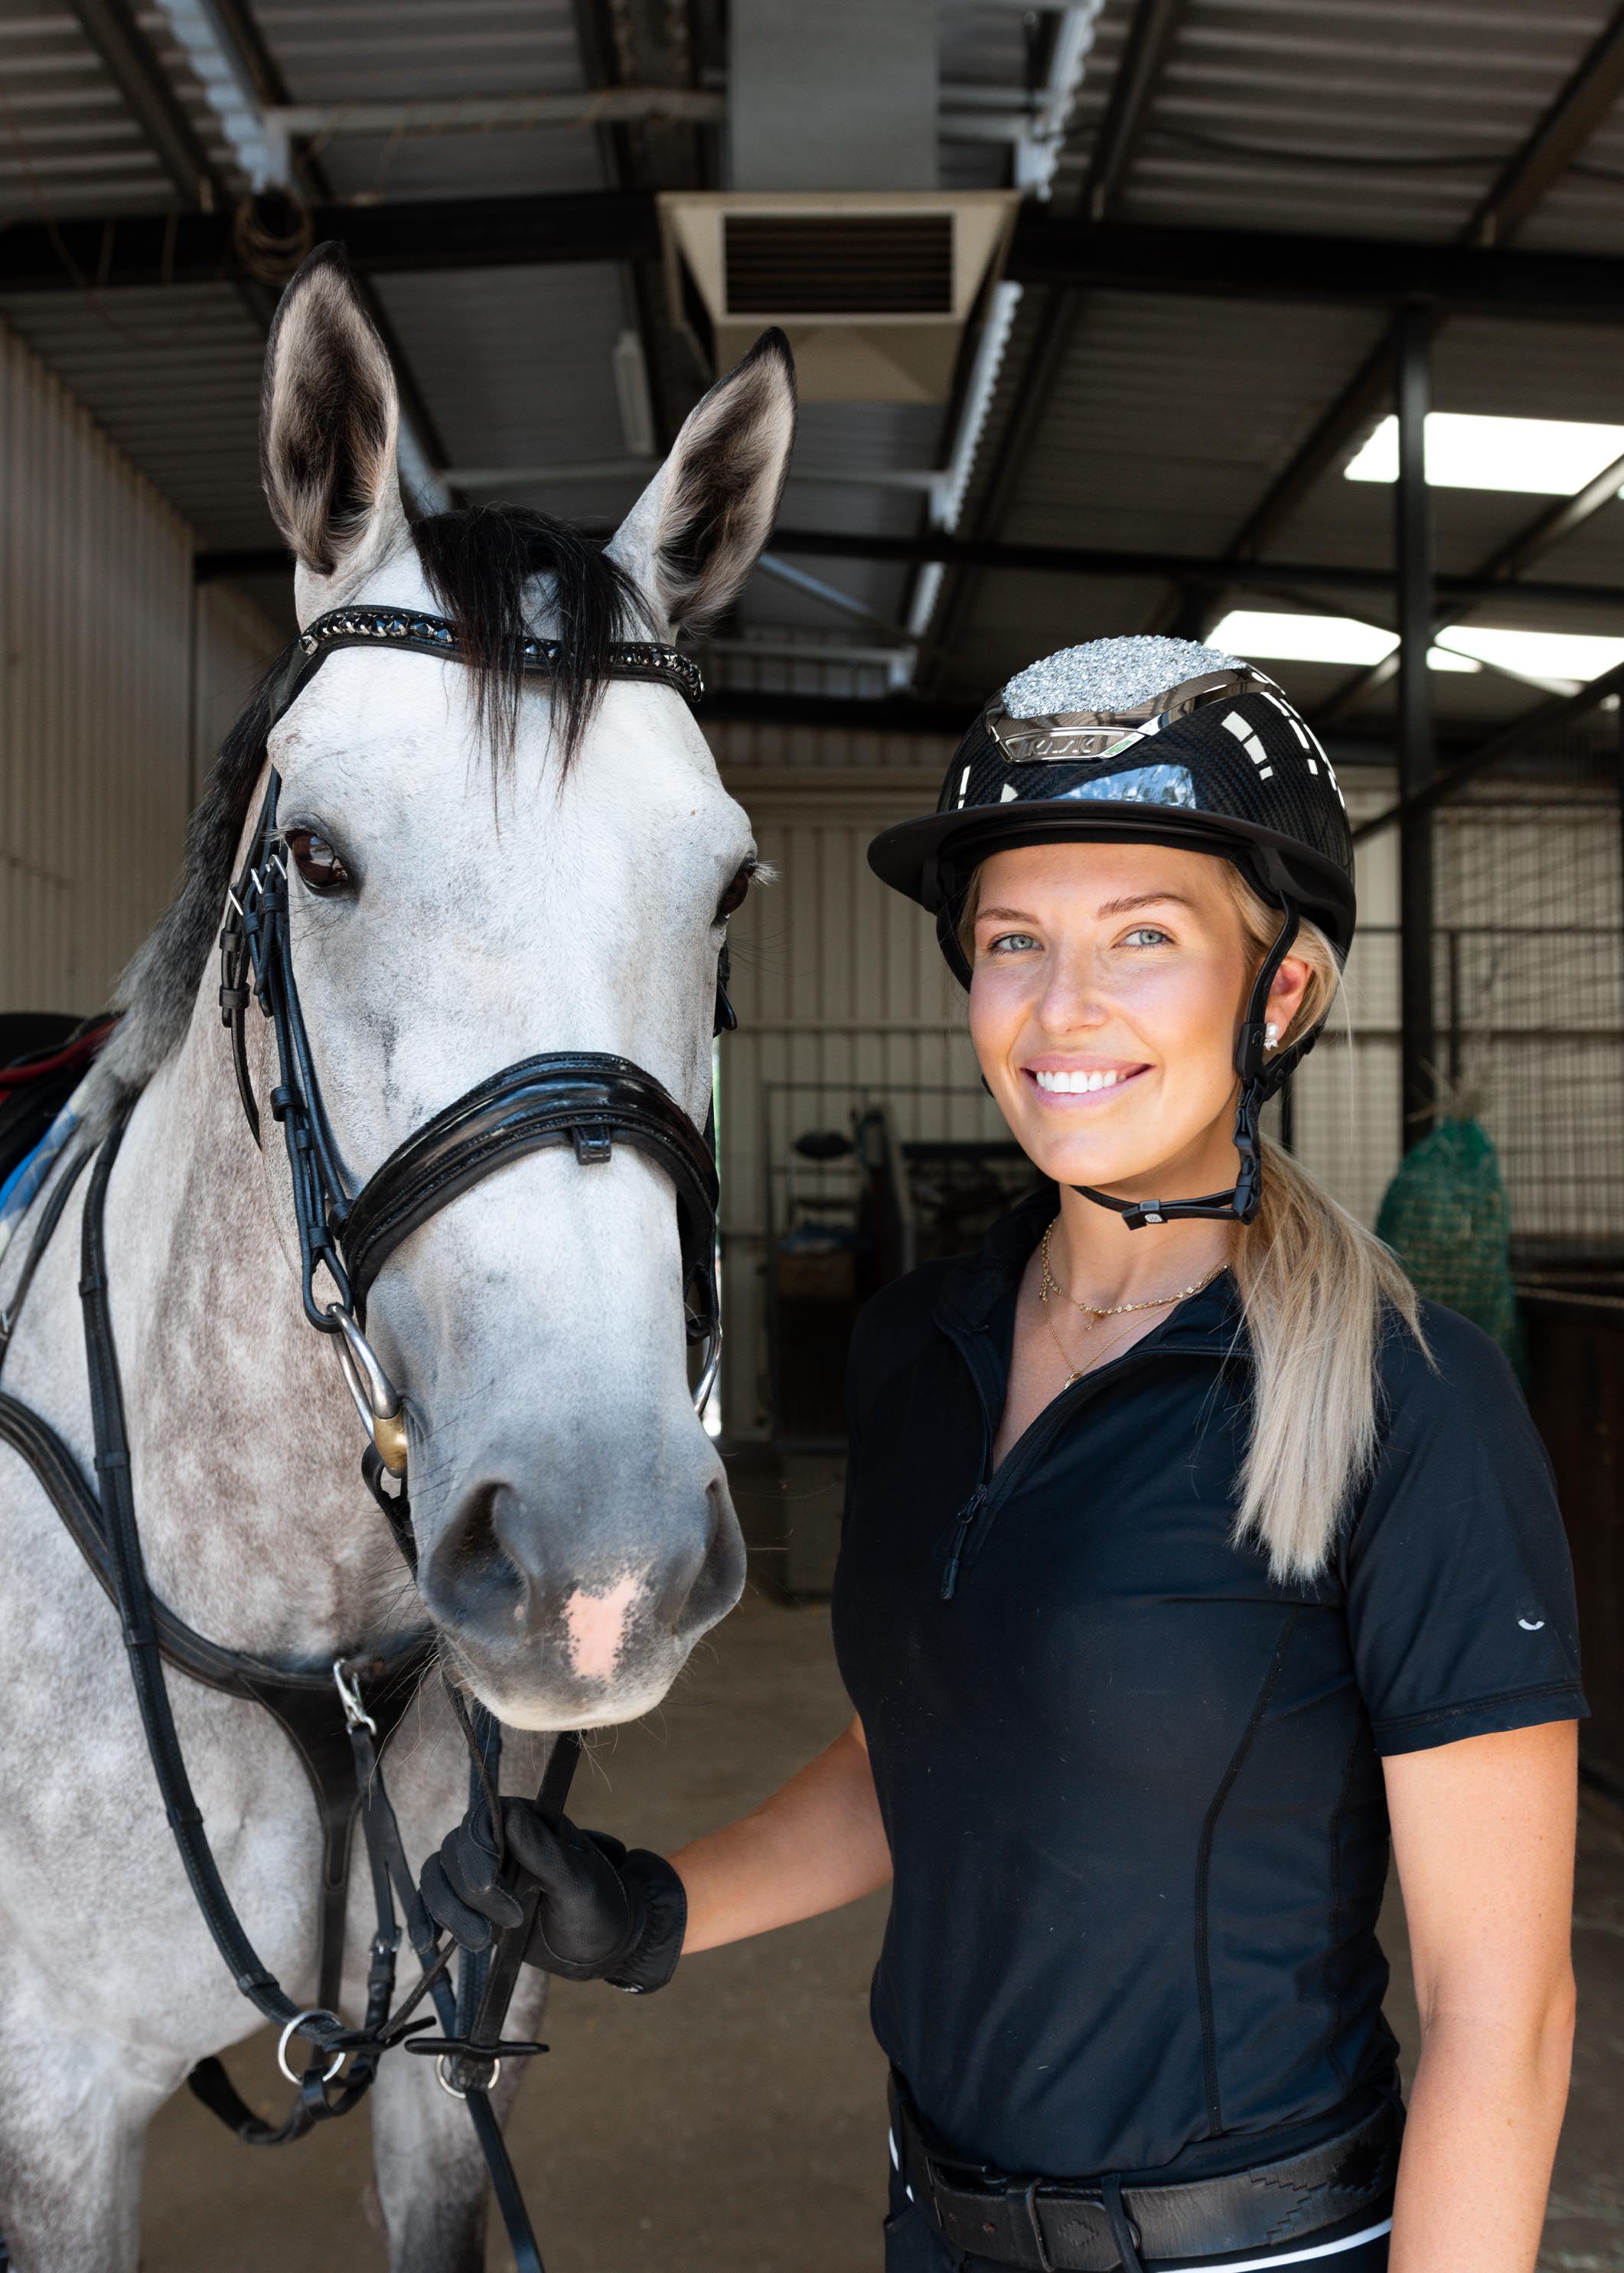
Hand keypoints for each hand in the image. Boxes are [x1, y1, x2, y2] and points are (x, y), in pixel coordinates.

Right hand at [414, 1798, 686, 1992]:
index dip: (477, 1852)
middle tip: (510, 1922)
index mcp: (526, 1821)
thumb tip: (513, 1816)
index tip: (489, 1887)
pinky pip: (431, 1905)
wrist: (601, 1947)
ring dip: (449, 1912)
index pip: (481, 1819)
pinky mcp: (469, 1906)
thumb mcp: (580, 1884)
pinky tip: (426, 1943)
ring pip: (438, 1878)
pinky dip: (423, 1921)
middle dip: (471, 1892)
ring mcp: (480, 1873)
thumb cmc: (600, 1907)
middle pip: (453, 1852)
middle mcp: (497, 1841)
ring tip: (481, 1943)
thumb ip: (546, 1854)